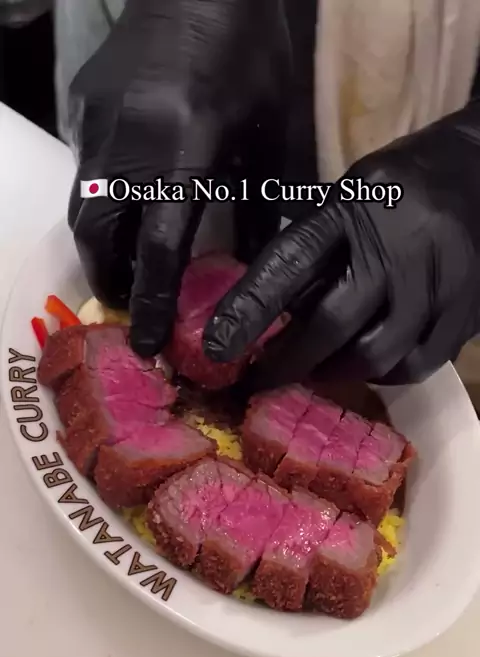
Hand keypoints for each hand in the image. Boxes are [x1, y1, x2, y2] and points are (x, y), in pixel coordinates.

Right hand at [68, 0, 289, 356]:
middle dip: (111, 281)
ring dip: (101, 248)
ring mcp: (95, 124)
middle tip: (131, 304)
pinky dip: (101, 201)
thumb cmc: (252, 57)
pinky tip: (126, 202)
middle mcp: (126, 146)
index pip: (157, 250)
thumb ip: (260, 207)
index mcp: (183, 154)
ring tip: (126, 266)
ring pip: (81, 208)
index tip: (146, 343)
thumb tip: (255, 267)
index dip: (150, 303)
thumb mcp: (270, 135)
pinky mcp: (81, 106)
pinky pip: (84, 170)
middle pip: (99, 238)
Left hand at [204, 99, 479, 385]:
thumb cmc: (402, 185)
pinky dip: (385, 373)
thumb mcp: (348, 198)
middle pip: (336, 323)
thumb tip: (269, 316)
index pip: (293, 261)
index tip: (217, 347)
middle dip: (290, 362)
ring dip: (336, 373)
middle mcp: (401, 245)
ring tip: (314, 370)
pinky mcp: (469, 309)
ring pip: (380, 356)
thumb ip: (315, 251)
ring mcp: (441, 281)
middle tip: (261, 381)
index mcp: (357, 206)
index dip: (251, 308)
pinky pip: (420, 364)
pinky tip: (367, 364)